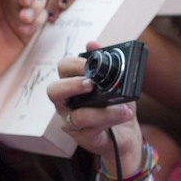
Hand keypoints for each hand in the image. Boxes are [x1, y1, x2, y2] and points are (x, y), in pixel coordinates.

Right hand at [47, 43, 143, 166]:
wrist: (127, 134)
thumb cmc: (117, 105)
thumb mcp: (116, 82)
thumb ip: (106, 64)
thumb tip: (92, 43)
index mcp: (72, 84)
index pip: (63, 68)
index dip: (74, 64)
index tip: (90, 62)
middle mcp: (65, 102)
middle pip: (53, 91)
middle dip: (71, 85)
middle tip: (91, 84)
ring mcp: (70, 121)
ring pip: (76, 115)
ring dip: (101, 110)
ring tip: (122, 105)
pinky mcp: (81, 136)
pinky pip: (92, 128)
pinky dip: (110, 119)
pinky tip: (125, 113)